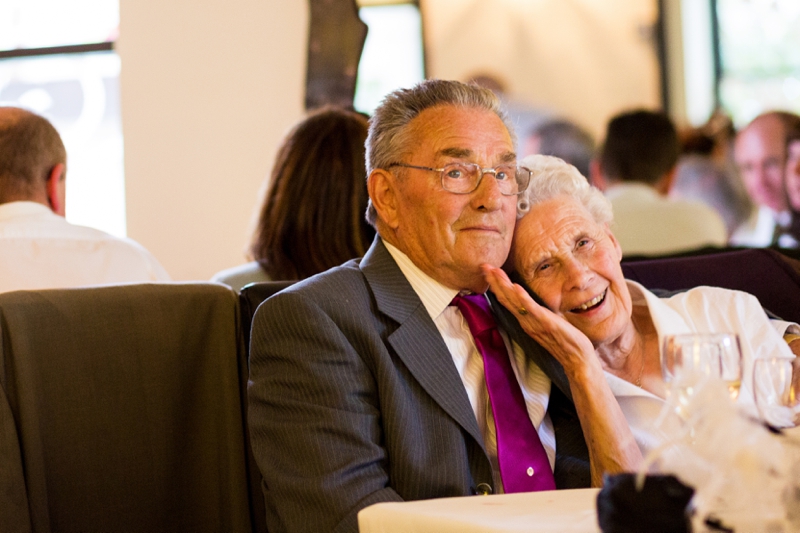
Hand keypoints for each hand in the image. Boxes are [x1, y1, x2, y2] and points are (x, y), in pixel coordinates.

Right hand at [481, 264, 598, 376]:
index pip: (507, 299)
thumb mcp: (548, 322)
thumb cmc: (564, 341)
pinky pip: (531, 309)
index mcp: (526, 319)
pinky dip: (522, 297)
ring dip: (503, 285)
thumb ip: (538, 313)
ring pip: (514, 301)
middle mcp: (526, 320)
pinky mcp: (545, 322)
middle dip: (494, 281)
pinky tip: (515, 287)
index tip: (488, 271)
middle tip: (484, 266)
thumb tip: (534, 304)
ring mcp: (534, 321)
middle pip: (505, 298)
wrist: (575, 359)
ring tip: (494, 271)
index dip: (496, 285)